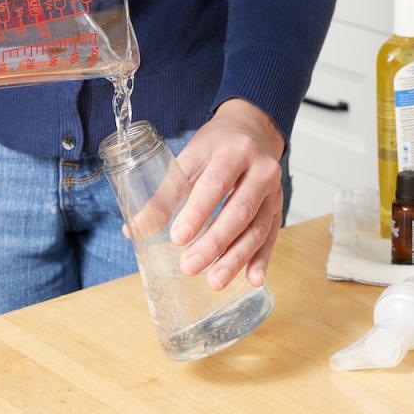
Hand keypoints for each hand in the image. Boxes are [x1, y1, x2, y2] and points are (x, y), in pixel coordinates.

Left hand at [171, 99, 285, 290]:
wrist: (253, 131)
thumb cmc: (216, 147)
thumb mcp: (190, 159)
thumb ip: (165, 193)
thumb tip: (134, 229)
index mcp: (232, 152)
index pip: (215, 184)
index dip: (197, 212)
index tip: (178, 237)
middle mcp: (260, 170)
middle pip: (240, 210)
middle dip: (215, 242)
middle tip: (190, 266)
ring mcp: (273, 191)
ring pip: (258, 228)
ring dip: (236, 258)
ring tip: (215, 281)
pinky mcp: (278, 208)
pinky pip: (272, 236)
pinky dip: (262, 260)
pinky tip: (252, 279)